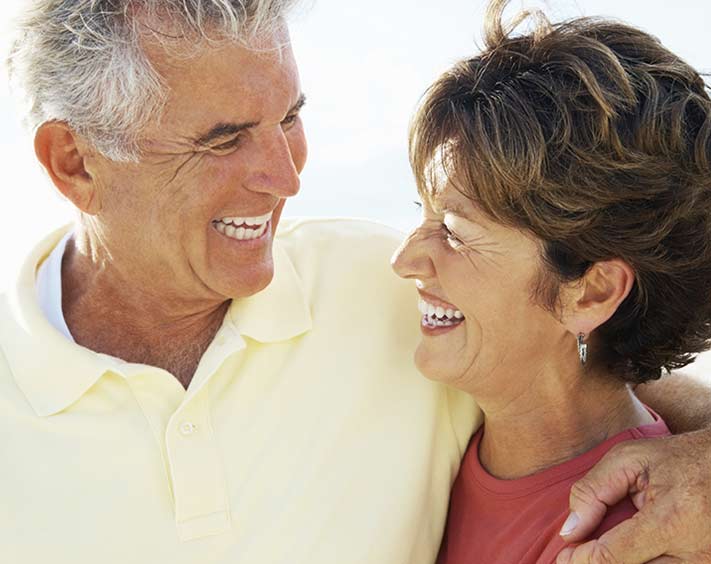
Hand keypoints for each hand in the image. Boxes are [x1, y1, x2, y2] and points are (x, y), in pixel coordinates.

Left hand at [555, 429, 710, 562]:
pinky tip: (624, 552)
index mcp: (672, 521)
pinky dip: (640, 561)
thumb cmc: (679, 458)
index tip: (561, 557)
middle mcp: (694, 553)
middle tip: (576, 554)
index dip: (581, 560)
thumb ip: (594, 491)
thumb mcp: (630, 459)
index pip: (614, 556)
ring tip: (598, 550)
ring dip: (618, 563)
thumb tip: (570, 531)